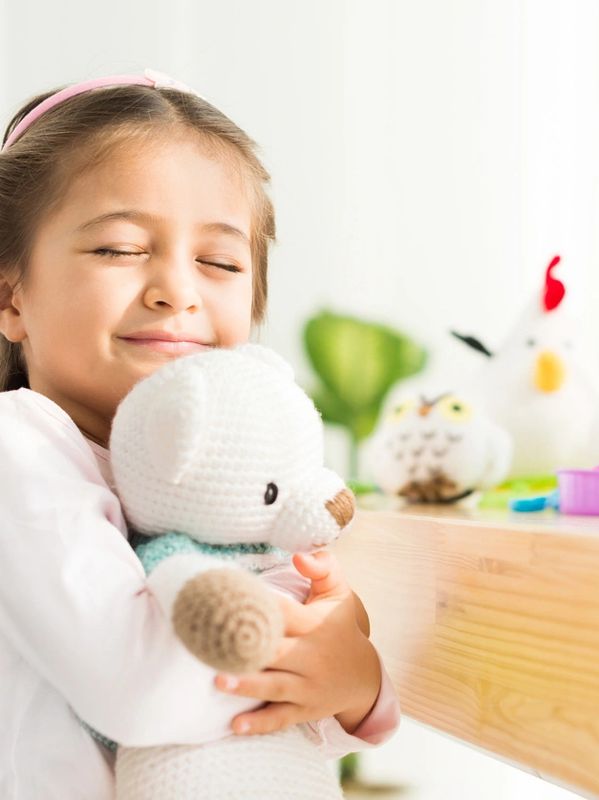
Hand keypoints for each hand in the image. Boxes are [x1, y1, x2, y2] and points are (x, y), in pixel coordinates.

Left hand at [214, 550, 381, 735]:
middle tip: (213, 645)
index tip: (232, 599)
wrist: (365, 677)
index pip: (285, 612)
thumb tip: (298, 556)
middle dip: (248, 650)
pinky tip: (235, 725)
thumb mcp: (339, 593)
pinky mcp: (305, 709)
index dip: (262, 605)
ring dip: (247, 686)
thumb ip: (321, 568)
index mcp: (314, 624)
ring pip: (275, 686)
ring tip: (218, 681)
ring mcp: (309, 686)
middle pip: (277, 652)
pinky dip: (259, 724)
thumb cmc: (340, 625)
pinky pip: (281, 718)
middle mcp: (312, 656)